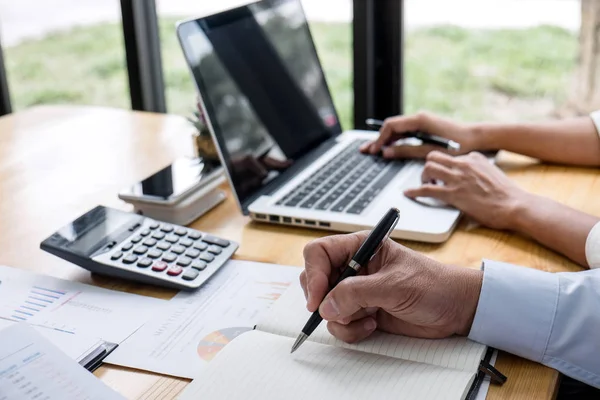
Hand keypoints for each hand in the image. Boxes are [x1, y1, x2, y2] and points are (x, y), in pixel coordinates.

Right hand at [299, 233, 482, 342]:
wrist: (456, 310)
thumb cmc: (433, 285)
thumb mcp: (394, 285)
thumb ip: (357, 293)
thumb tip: (326, 306)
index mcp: (361, 247)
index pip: (319, 253)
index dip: (314, 274)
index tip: (318, 298)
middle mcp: (354, 267)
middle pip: (316, 279)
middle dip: (324, 299)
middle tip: (339, 311)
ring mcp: (357, 291)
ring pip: (325, 306)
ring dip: (342, 318)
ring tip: (367, 318)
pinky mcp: (361, 312)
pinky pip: (339, 323)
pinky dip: (350, 330)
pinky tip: (372, 326)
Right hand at [360, 112, 482, 158]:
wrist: (478, 138)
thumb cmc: (459, 144)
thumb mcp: (430, 151)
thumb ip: (407, 151)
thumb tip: (388, 152)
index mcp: (419, 120)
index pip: (390, 126)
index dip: (379, 138)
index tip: (373, 150)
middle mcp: (419, 118)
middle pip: (391, 127)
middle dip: (378, 139)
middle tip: (366, 150)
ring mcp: (422, 122)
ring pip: (397, 130)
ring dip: (386, 140)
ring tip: (374, 150)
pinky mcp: (426, 127)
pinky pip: (405, 132)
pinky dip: (396, 140)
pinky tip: (390, 148)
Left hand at [404, 151, 527, 229]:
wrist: (515, 205)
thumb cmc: (507, 194)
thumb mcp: (492, 173)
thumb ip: (478, 170)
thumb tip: (468, 176)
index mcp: (474, 158)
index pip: (450, 155)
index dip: (444, 166)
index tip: (442, 172)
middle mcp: (463, 164)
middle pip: (434, 156)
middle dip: (429, 166)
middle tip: (430, 177)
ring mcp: (457, 178)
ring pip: (428, 168)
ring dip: (423, 177)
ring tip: (425, 185)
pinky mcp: (453, 194)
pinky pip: (427, 189)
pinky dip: (414, 191)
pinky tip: (409, 193)